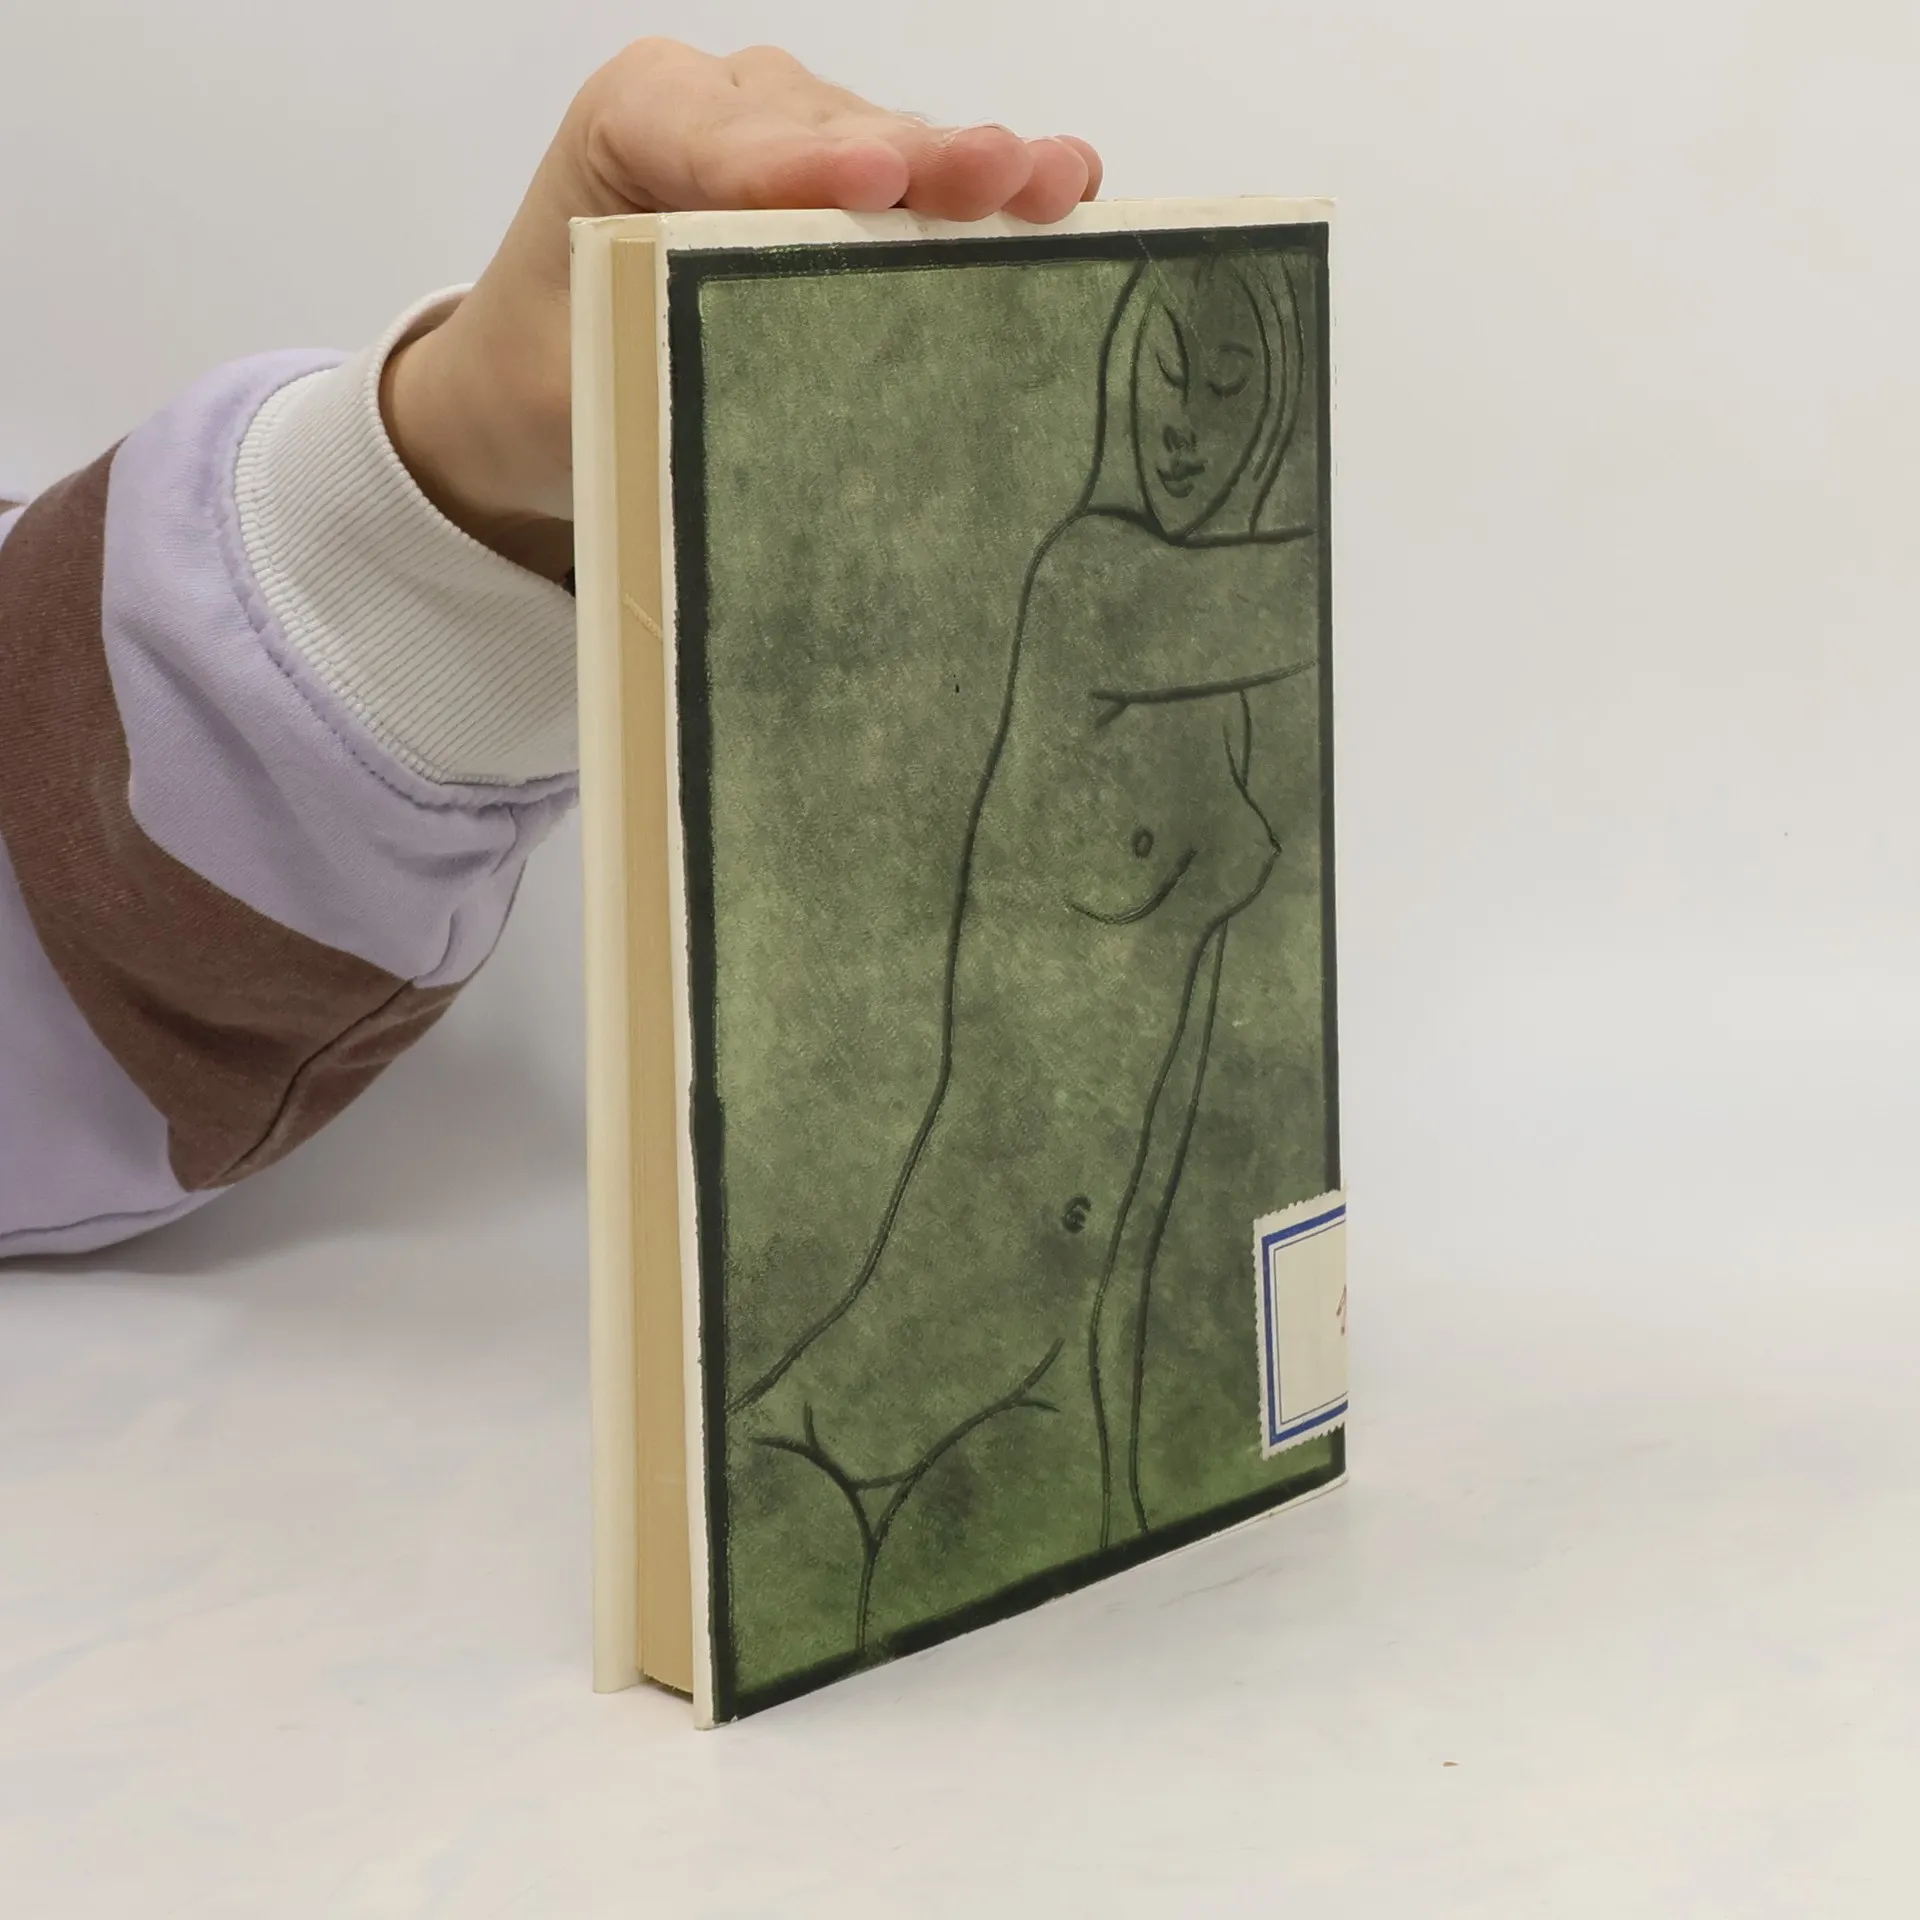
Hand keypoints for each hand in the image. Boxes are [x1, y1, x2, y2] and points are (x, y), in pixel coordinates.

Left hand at [382, 40, 1102, 578]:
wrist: (533, 389)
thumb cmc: (551, 378)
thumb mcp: (582, 388)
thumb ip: (661, 371)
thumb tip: (770, 410)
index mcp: (632, 122)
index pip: (721, 142)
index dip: (801, 163)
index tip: (874, 182)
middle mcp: (722, 106)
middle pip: (830, 131)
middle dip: (918, 159)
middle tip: (1001, 177)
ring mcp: (793, 138)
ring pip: (889, 146)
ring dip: (971, 174)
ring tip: (1058, 187)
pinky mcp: (844, 186)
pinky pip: (917, 182)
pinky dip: (985, 200)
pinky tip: (1066, 195)